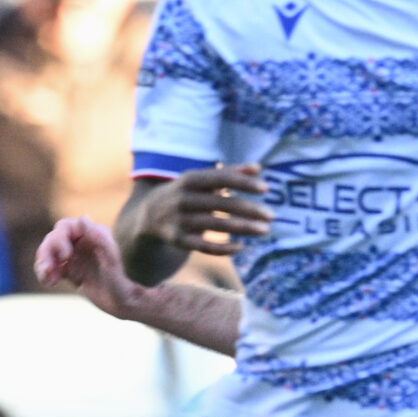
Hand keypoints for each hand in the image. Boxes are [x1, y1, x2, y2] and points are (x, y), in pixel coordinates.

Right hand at [33, 217, 146, 318]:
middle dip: (46, 253)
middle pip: (53, 239)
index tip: (65, 257)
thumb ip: (99, 239)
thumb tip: (82, 218)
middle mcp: (82, 243)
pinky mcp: (71, 271)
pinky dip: (46, 273)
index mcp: (92, 235)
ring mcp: (76, 257)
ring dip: (43, 263)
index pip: (65, 227)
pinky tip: (49, 282)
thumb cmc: (121, 283)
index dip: (58, 239)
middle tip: (47, 270)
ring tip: (46, 277)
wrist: (124, 304)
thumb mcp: (111, 261)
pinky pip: (52, 267)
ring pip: (49, 253)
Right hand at [125, 165, 271, 255]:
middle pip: (221, 204)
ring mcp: (178, 220)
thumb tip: (258, 167)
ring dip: (242, 228)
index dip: (242, 183)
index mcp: (189, 180)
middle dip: (248, 210)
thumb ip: (229, 173)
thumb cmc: (184, 194)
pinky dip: (223, 248)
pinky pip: (203, 246)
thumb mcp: (201, 180)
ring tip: (264, 230)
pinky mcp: (176, 240)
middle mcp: (182, 199)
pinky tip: (242, 247)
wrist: (145, 217)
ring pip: (215, 226)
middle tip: (272, 216)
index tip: (266, 188)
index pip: (220, 178)